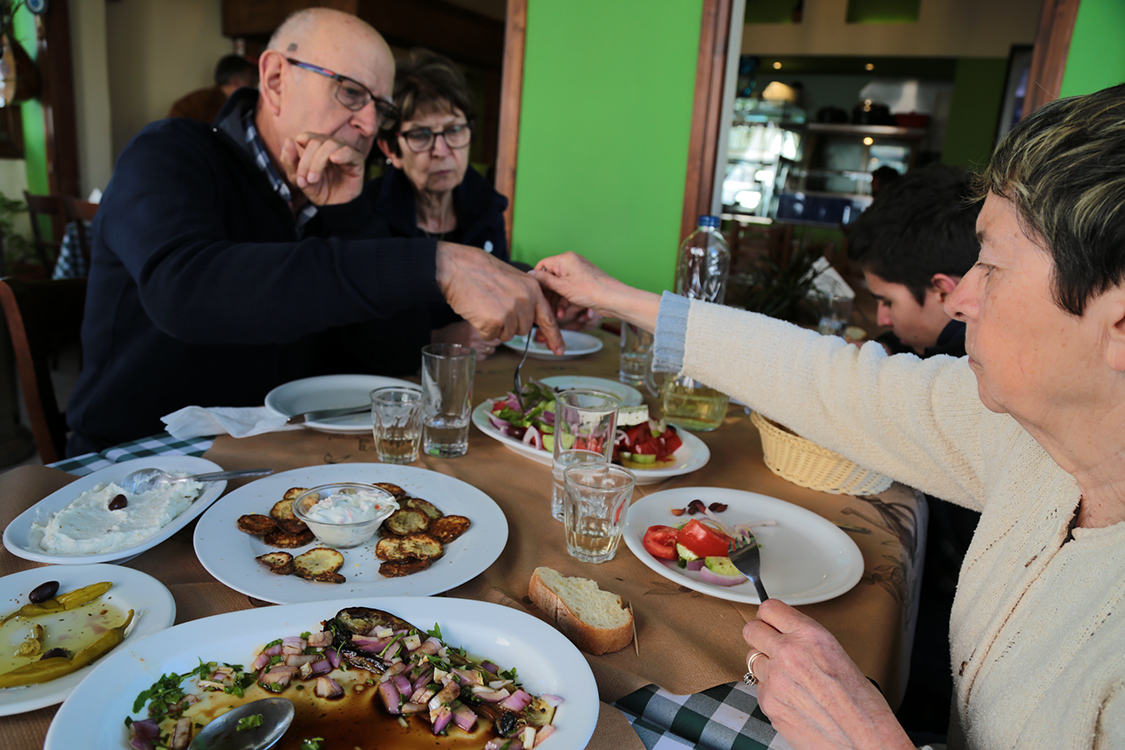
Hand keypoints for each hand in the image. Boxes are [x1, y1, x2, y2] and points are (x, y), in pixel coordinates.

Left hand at [279, 132, 364, 205]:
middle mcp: (330, 145)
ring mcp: (344, 151)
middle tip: (306, 180)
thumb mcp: (299, 179)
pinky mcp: (356, 160)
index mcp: (316, 146)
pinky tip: (334, 160)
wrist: (335, 206)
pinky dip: (340, 154)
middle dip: (307, 162)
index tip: (297, 169)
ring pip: (330, 144)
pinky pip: (348, 151)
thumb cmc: (319, 190)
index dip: (298, 151)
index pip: (306, 137)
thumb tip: (288, 140)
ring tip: (314, 179)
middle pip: (316, 141)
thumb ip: (290, 161)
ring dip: (318, 162)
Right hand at [432, 320, 501, 361]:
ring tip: (480, 345)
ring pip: (490, 350)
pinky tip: (476, 351)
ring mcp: (473, 349)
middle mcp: (475, 338)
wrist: (441, 341)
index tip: (494, 334)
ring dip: (488, 348)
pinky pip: (484, 357)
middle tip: (488, 340)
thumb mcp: (466, 323)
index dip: (496, 334)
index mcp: (474, 328)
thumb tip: (493, 325)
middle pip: (495, 343)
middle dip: (493, 342)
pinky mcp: (471, 357)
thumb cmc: (454, 331)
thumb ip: (478, 325)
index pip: (495, 333)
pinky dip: (482, 355)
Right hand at [436, 243, 563, 353]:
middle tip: (494, 306)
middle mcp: (525, 301)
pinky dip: (482, 328)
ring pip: (507, 335)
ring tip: (485, 306)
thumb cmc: (481, 271)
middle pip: (523, 329)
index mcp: (532, 289)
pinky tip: (477, 311)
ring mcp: (510, 311)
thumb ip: (525, 297)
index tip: (559, 350)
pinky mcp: (494, 321)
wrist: (458, 267)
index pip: (548, 318)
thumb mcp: (512, 279)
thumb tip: (528, 317)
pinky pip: (490, 336)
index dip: (554, 336)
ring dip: (495, 327)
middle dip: (509, 324)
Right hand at [534, 252, 659, 330]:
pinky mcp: (581, 285)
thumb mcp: (563, 287)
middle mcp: (570, 264)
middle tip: (542, 306)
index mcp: (565, 259)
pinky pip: (566, 292)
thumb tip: (530, 275)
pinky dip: (563, 302)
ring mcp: (576, 275)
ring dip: (555, 301)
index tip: (532, 292)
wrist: (614, 300)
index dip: (536, 279)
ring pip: (558, 287)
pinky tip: (562, 314)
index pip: (542, 265)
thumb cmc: (593, 290)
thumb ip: (545, 281)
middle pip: (549, 278)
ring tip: (554, 314)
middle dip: (546, 294)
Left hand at [742, 600, 913, 749]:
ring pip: (752, 659)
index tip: (771, 621)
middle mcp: (789, 653)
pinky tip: (792, 698)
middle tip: (770, 644)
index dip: (770, 616)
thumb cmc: (861, 703)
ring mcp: (775, 679)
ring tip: (788, 677)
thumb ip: (805, 640)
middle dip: (759, 636)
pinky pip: (760, 687)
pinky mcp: (768, 703)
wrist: (863, 740)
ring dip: (765, 665)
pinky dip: (771, 691)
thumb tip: (784, 633)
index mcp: (810, 636)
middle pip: (751, 629)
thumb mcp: (836, 653)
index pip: (770, 608)